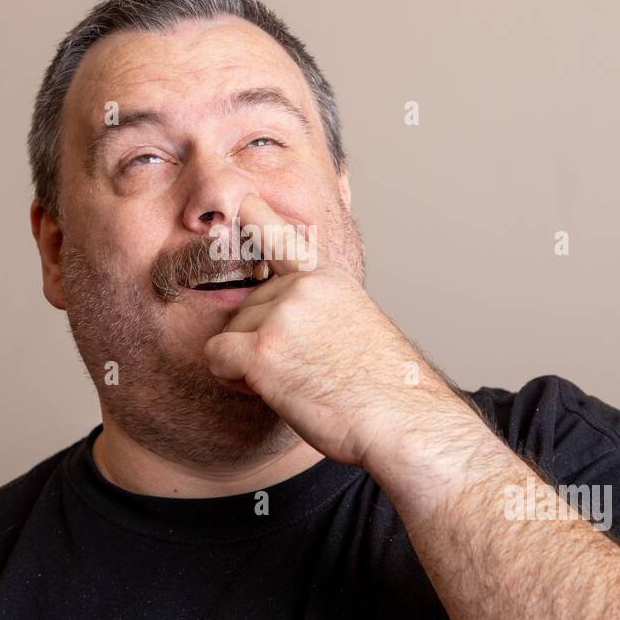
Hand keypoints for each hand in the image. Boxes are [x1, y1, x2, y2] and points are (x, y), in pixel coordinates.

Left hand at [203, 194, 483, 474]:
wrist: (403, 420)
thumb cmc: (386, 389)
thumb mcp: (357, 327)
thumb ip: (320, 311)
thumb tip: (285, 322)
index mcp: (328, 279)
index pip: (283, 238)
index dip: (258, 218)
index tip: (244, 199)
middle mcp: (302, 287)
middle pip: (245, 309)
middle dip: (260, 342)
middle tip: (308, 369)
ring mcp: (281, 315)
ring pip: (230, 335)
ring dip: (250, 364)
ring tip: (302, 381)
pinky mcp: (263, 350)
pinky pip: (217, 357)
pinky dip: (232, 378)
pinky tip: (273, 389)